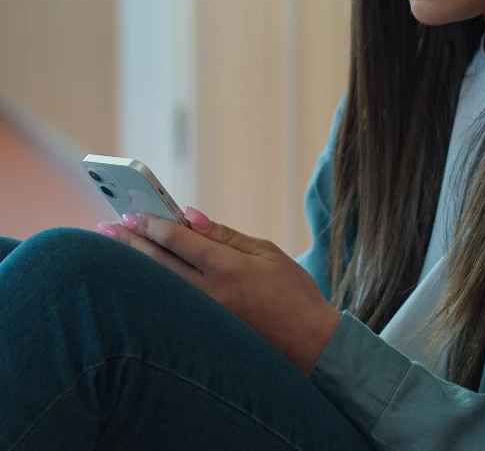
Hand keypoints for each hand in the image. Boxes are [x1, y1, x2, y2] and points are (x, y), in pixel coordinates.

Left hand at [96, 208, 341, 375]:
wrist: (307, 342)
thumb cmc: (292, 291)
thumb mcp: (266, 252)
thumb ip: (224, 235)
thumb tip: (190, 216)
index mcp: (229, 268)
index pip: (180, 241)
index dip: (154, 224)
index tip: (134, 213)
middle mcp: (210, 294)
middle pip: (159, 264)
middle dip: (131, 242)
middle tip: (107, 226)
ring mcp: (202, 318)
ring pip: (157, 286)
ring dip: (132, 265)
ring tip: (111, 248)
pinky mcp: (201, 332)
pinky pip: (166, 305)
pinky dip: (148, 287)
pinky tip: (136, 277)